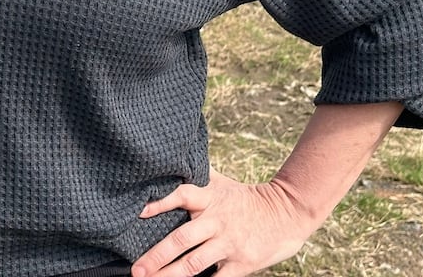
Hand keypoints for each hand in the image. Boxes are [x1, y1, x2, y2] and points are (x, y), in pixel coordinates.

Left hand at [131, 171, 316, 276]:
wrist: (286, 214)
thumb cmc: (245, 198)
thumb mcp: (222, 183)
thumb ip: (197, 174)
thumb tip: (171, 157)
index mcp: (210, 199)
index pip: (182, 195)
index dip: (161, 202)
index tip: (140, 212)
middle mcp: (217, 221)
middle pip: (182, 239)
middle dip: (157, 256)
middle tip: (137, 269)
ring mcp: (229, 244)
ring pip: (194, 263)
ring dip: (170, 275)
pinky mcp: (241, 264)